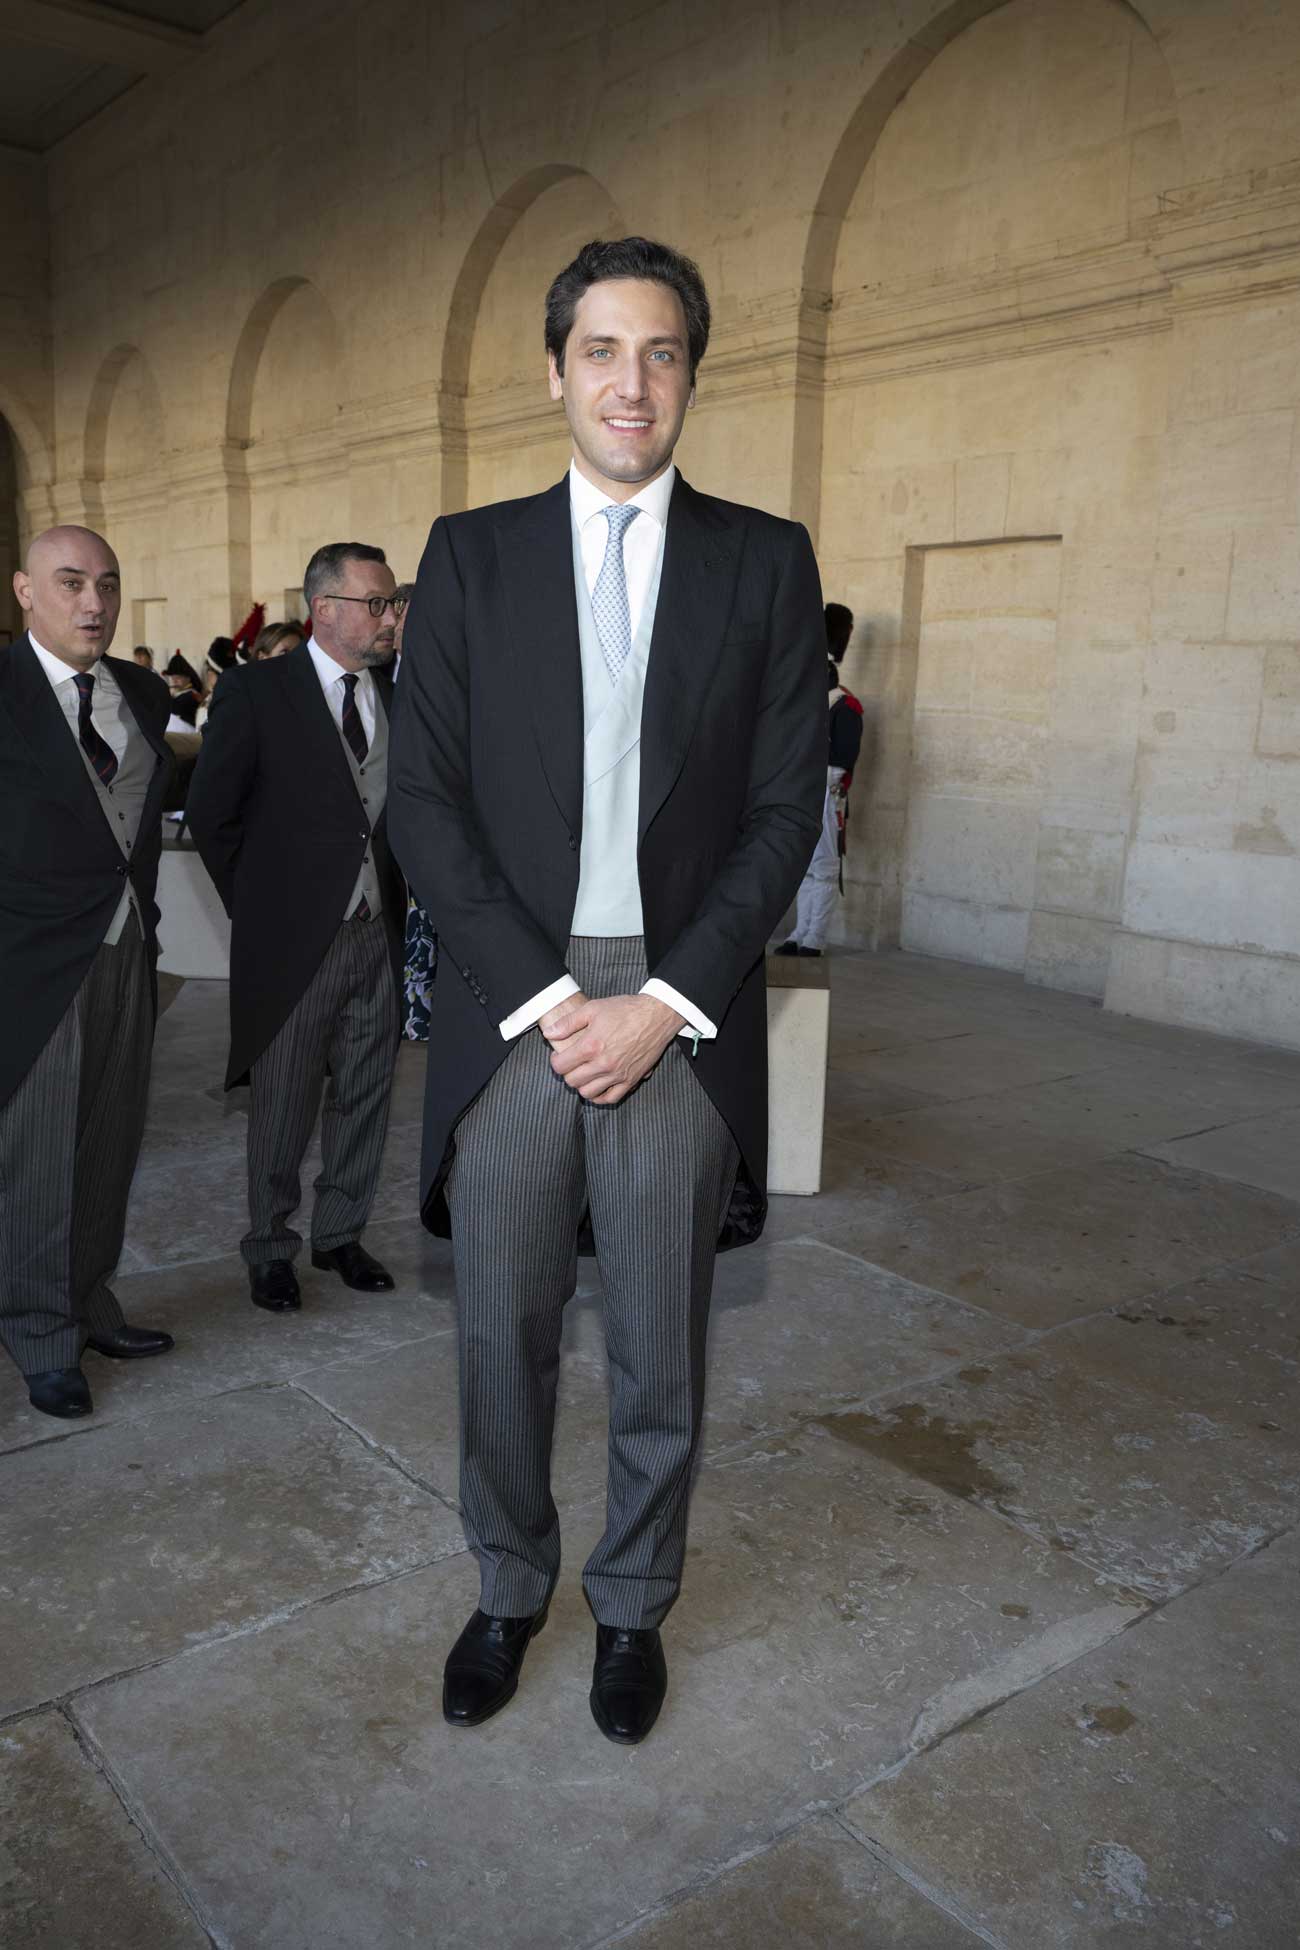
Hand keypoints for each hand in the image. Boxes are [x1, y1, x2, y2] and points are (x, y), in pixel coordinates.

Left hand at [541, 992, 684, 1103]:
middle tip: (571, 1064)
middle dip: (567, 1073)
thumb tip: (549, 1033)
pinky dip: (600, 1096)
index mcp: (591, 1046)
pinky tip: (598, 1086)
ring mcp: (618, 1074)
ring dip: (582, 1085)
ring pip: (588, 1093)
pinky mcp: (631, 1080)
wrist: (656, 1016)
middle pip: (572, 1081)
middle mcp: (603, 1064)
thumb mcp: (593, 1008)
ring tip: (584, 1074)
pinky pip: (610, 1099)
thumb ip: (568, 1022)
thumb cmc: (626, 1010)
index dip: (555, 1061)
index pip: (561, 1066)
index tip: (559, 1056)